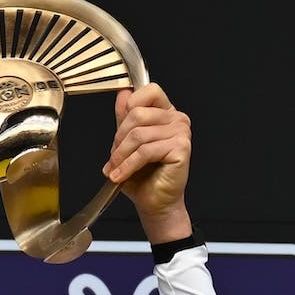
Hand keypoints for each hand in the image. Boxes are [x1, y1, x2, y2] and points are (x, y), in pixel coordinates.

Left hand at [103, 83, 191, 244]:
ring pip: (139, 134)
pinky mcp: (181, 148)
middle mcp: (177, 119)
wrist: (154, 203)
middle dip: (119, 138)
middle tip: (113, 158)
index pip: (149, 91)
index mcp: (166, 113)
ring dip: (121, 154)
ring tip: (115, 169)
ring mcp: (181, 132)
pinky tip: (121, 175)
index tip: (119, 128)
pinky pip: (146, 151)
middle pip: (138, 114)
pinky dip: (128, 164)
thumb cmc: (143, 176)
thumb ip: (125, 117)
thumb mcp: (127, 142)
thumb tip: (122, 93)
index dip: (129, 106)